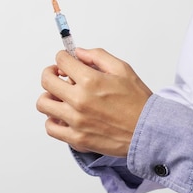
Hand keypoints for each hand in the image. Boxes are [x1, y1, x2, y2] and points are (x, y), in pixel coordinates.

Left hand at [36, 48, 151, 157]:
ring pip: (43, 104)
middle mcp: (79, 100)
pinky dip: (53, 120)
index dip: (63, 57)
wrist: (148, 131)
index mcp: (90, 81)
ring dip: (49, 96)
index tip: (66, 61)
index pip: (61, 60)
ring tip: (61, 97)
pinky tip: (64, 116)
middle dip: (51, 73)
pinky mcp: (76, 139)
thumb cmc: (138, 101)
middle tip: (59, 75)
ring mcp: (76, 121)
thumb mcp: (122, 69)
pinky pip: (51, 127)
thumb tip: (78, 53)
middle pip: (46, 80)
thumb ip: (97, 57)